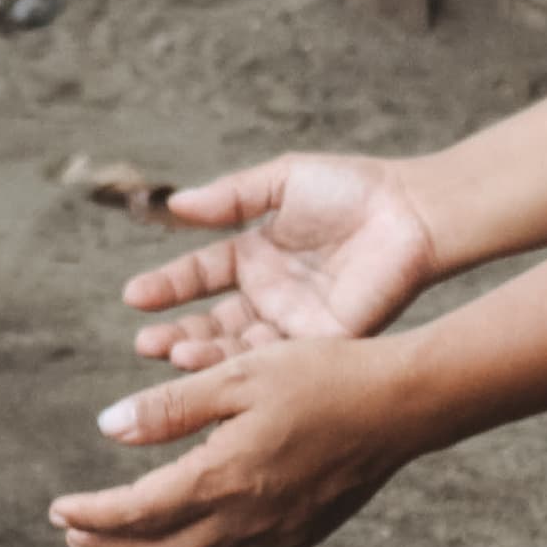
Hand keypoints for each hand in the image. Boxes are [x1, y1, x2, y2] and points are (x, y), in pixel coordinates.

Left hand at [47, 336, 427, 546]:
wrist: (402, 406)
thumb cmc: (323, 376)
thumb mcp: (238, 375)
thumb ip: (170, 406)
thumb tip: (107, 428)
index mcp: (223, 478)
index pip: (135, 513)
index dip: (90, 516)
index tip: (58, 509)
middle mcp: (246, 520)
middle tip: (73, 534)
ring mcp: (276, 537)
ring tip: (118, 541)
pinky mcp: (300, 539)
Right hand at [122, 154, 441, 370]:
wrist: (412, 211)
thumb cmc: (353, 188)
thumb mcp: (281, 181)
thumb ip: (230, 198)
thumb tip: (175, 205)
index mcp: (257, 255)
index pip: (200, 275)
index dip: (167, 286)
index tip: (134, 297)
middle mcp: (271, 294)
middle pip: (212, 321)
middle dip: (177, 333)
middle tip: (146, 344)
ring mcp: (295, 322)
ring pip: (240, 347)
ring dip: (205, 353)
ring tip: (173, 354)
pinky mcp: (324, 342)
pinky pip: (280, 360)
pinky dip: (247, 366)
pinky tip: (220, 365)